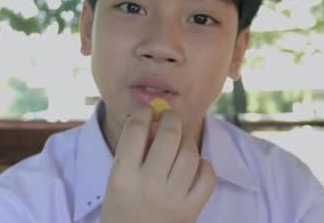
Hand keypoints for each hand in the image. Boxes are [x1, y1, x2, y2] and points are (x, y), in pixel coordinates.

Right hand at [100, 108, 216, 222]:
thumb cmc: (122, 212)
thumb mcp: (116, 183)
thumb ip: (132, 154)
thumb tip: (153, 120)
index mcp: (123, 177)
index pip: (136, 130)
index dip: (143, 112)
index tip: (147, 110)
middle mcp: (148, 185)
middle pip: (169, 135)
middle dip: (171, 119)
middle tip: (169, 118)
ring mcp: (172, 198)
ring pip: (190, 153)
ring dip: (187, 142)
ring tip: (180, 144)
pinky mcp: (191, 210)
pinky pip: (207, 176)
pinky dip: (204, 166)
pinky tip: (194, 167)